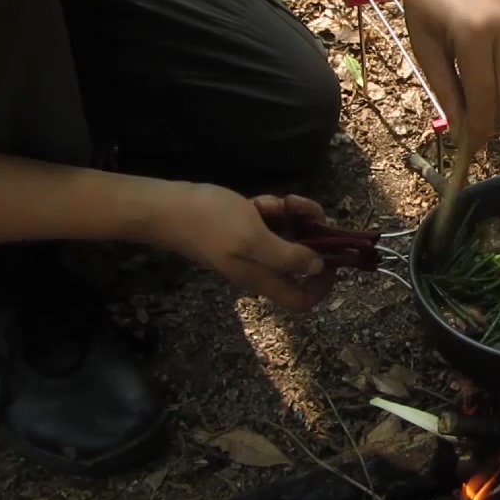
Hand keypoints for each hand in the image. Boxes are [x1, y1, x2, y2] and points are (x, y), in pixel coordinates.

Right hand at [145, 183, 336, 311]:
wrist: (166, 207)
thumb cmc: (209, 223)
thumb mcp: (254, 239)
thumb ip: (287, 257)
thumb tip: (318, 268)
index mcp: (263, 277)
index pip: (302, 300)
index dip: (323, 286)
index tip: (333, 259)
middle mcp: (261, 266)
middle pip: (301, 261)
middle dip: (312, 235)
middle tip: (307, 213)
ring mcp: (251, 246)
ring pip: (288, 235)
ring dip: (293, 216)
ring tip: (284, 201)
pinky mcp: (243, 227)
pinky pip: (270, 220)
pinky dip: (271, 208)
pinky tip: (260, 200)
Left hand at [402, 0, 499, 149]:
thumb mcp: (424, 45)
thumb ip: (445, 88)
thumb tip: (461, 129)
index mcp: (474, 35)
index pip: (483, 97)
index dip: (478, 128)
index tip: (470, 147)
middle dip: (491, 118)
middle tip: (472, 127)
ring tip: (478, 101)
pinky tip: (490, 79)